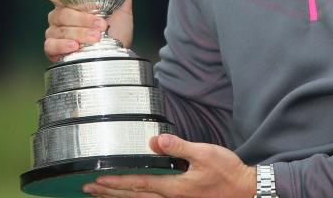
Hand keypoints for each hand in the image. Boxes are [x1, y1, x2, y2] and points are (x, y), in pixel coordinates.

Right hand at [36, 0, 134, 61]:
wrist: (119, 52)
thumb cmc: (117, 30)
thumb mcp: (122, 9)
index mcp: (70, 2)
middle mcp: (60, 15)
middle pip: (61, 12)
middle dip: (83, 19)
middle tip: (101, 25)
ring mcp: (55, 32)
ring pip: (59, 30)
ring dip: (80, 33)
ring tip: (96, 37)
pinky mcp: (53, 49)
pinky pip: (51, 45)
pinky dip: (63, 45)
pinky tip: (74, 46)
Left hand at [83, 134, 255, 197]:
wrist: (244, 190)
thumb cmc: (226, 172)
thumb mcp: (204, 153)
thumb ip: (178, 147)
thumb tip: (155, 141)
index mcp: (173, 187)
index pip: (138, 184)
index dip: (116, 182)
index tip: (97, 180)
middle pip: (133, 196)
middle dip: (110, 192)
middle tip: (88, 189)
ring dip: (119, 197)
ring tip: (101, 193)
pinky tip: (132, 195)